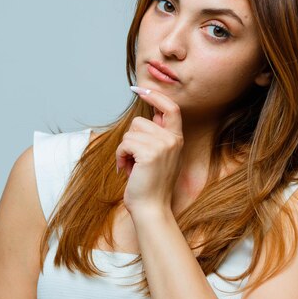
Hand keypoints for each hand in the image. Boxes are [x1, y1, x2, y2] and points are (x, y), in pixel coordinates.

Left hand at [116, 85, 183, 214]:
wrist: (151, 209)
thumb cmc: (149, 184)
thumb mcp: (158, 156)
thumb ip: (157, 135)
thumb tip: (150, 114)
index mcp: (177, 139)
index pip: (171, 108)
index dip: (155, 95)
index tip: (140, 89)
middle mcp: (172, 139)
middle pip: (139, 122)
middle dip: (130, 140)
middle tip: (135, 160)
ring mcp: (163, 145)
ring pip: (130, 132)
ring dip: (125, 149)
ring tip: (133, 166)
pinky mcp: (150, 153)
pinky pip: (125, 143)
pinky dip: (120, 156)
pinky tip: (127, 170)